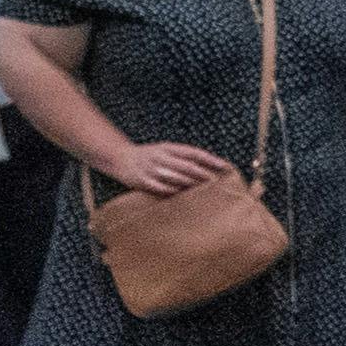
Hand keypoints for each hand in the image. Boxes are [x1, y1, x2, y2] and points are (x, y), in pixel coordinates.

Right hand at [103, 141, 234, 195]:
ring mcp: (151, 169)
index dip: (210, 160)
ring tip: (207, 193)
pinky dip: (175, 193)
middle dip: (204, 175)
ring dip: (192, 186)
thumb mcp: (165, 150)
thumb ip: (184, 157)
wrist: (120, 159)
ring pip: (177, 179)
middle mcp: (160, 157)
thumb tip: (210, 166)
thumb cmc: (149, 155)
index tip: (226, 166)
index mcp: (168, 147)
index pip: (193, 153)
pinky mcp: (143, 182)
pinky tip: (185, 198)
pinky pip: (163, 189)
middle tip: (219, 184)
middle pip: (187, 167)